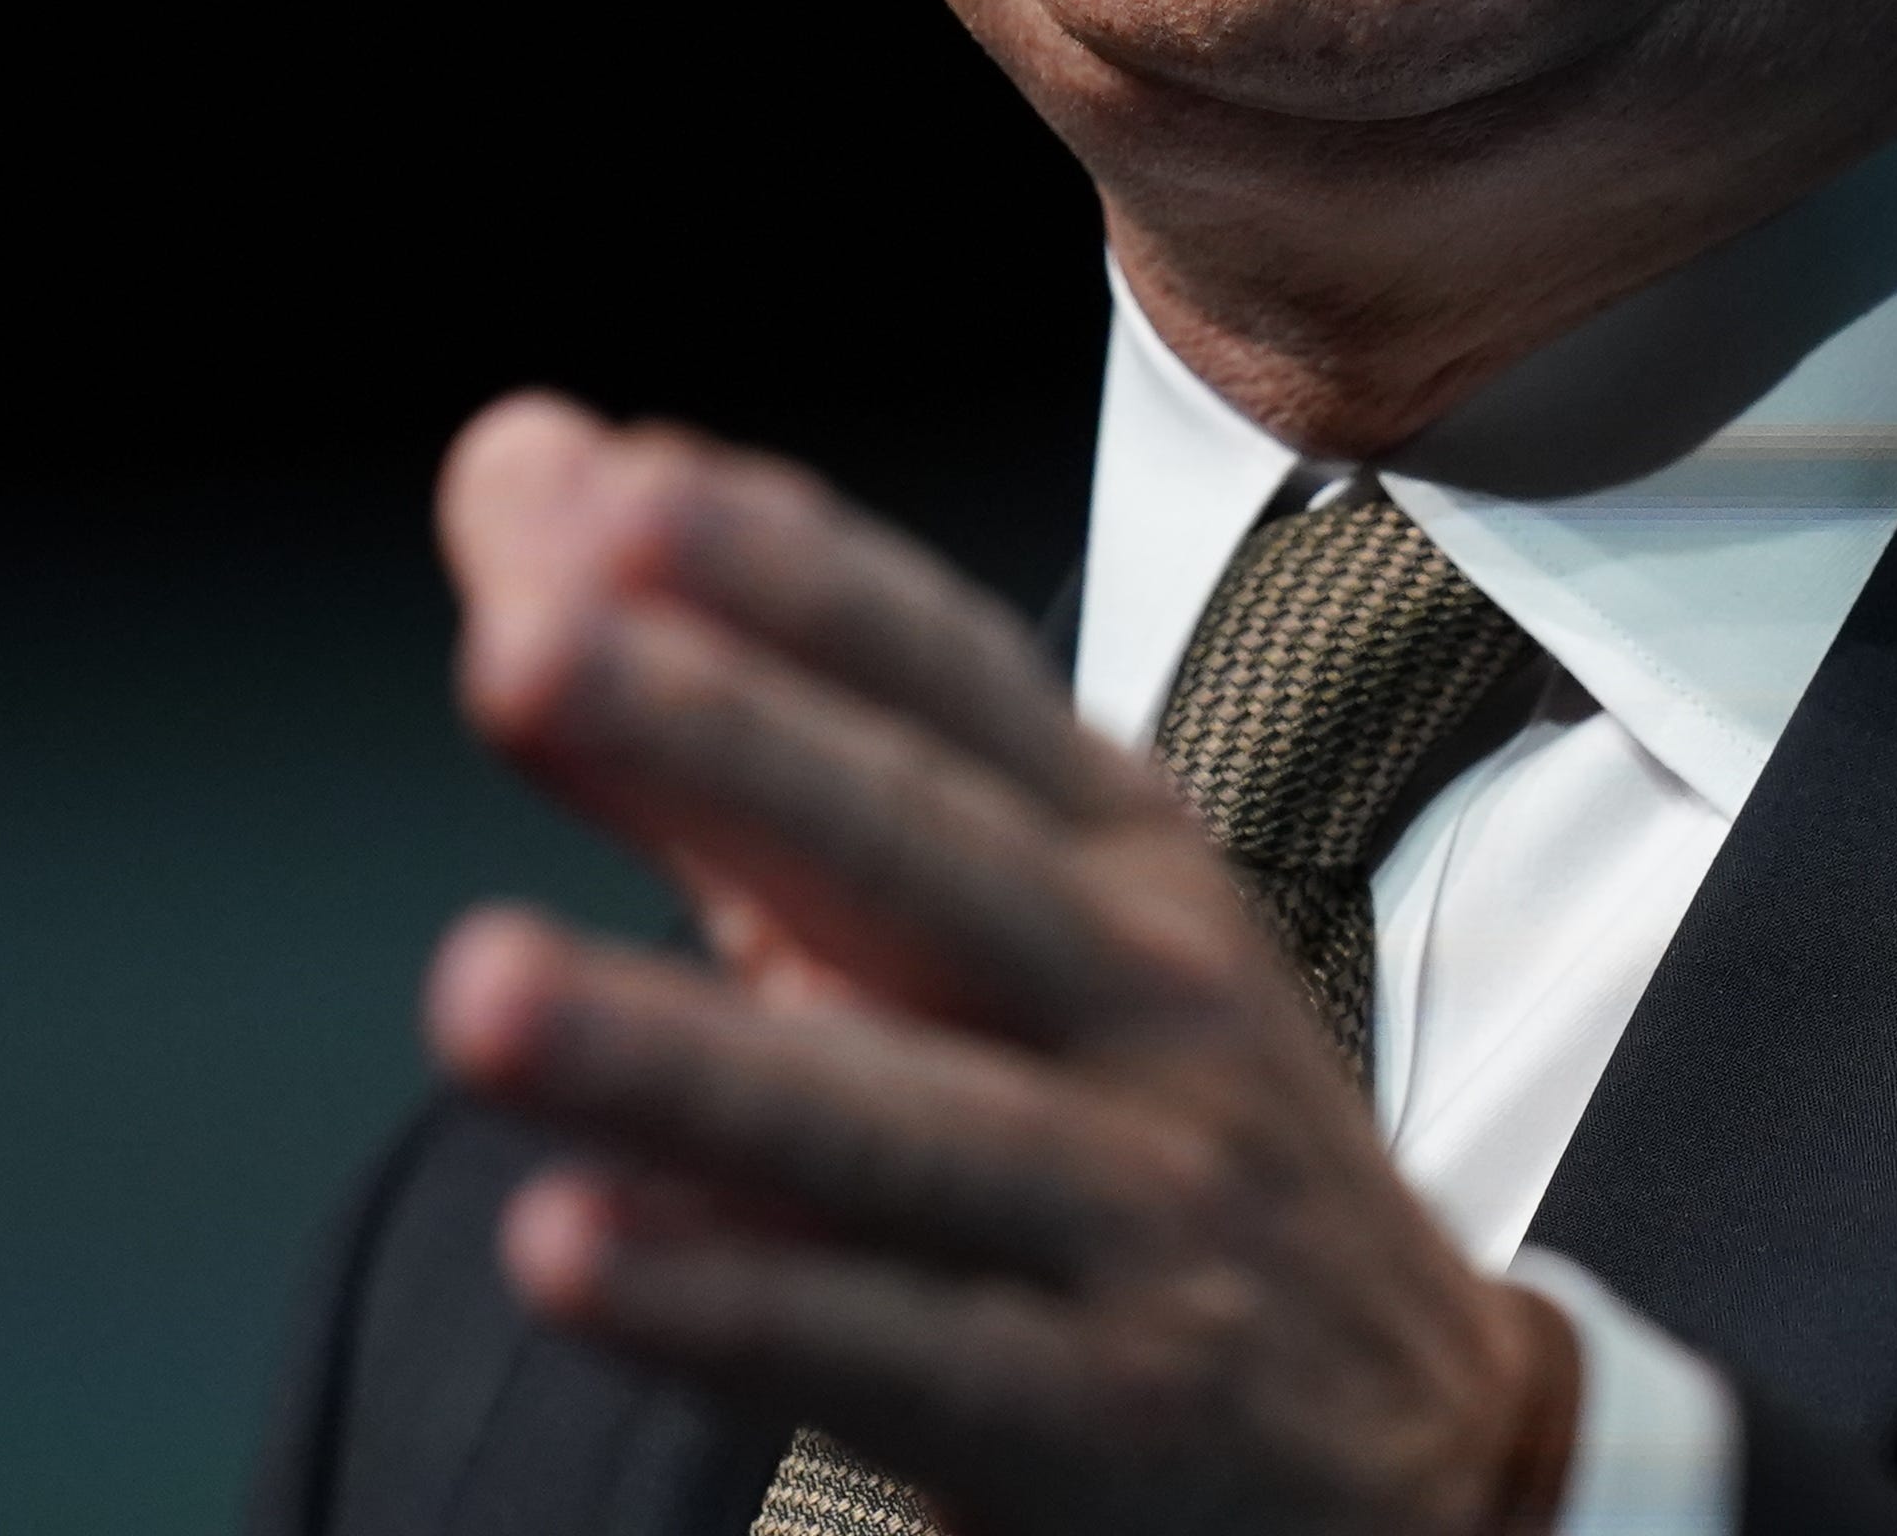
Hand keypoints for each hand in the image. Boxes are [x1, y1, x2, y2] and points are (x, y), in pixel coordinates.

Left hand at [423, 393, 1582, 1535]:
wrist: (1419, 1459)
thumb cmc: (1133, 1129)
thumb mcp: (975, 906)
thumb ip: (727, 711)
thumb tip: (515, 461)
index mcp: (1112, 849)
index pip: (946, 678)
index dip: (787, 580)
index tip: (609, 487)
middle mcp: (1142, 995)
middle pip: (917, 854)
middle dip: (722, 743)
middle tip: (521, 650)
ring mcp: (1138, 1209)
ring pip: (889, 1116)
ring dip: (678, 1055)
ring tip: (478, 985)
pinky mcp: (1100, 1418)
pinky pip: (890, 1350)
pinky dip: (728, 1304)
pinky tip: (572, 1246)